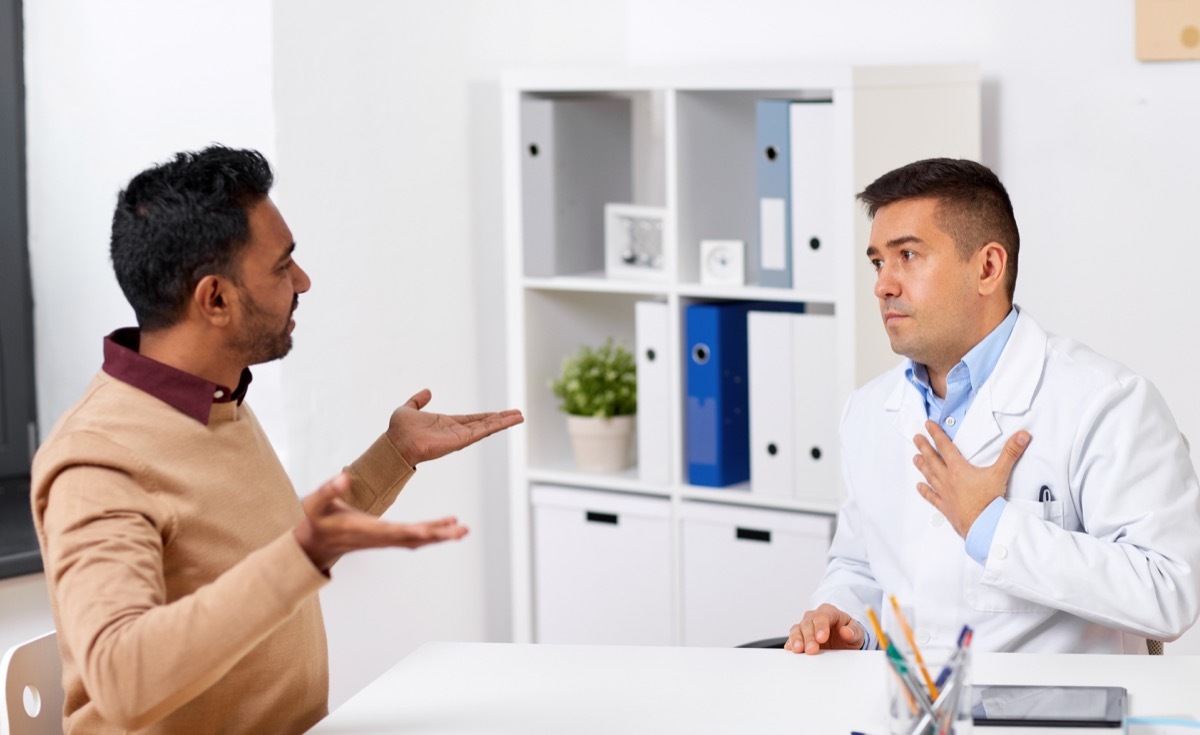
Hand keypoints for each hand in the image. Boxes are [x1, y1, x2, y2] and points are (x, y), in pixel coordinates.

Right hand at [294, 473, 468, 570]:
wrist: (313, 544)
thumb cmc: (315, 521)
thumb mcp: (314, 504)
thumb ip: (328, 490)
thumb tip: (343, 477)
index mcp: (364, 529)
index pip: (392, 532)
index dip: (412, 532)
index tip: (430, 531)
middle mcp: (378, 538)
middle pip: (412, 539)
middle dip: (437, 535)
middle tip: (461, 531)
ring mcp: (384, 540)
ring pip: (417, 541)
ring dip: (440, 535)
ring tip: (463, 530)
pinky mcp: (387, 538)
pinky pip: (414, 538)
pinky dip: (432, 533)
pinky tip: (449, 526)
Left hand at [386, 389, 523, 465]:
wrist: (395, 443)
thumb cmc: (399, 430)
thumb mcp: (409, 408)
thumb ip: (418, 401)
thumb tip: (427, 392)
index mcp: (447, 424)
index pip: (472, 419)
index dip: (486, 416)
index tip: (499, 414)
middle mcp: (456, 431)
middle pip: (484, 424)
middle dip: (500, 419)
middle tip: (517, 414)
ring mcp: (460, 437)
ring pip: (487, 428)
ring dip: (504, 422)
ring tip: (520, 416)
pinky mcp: (461, 440)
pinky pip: (482, 431)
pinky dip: (497, 426)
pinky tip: (509, 421)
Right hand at [786, 603, 865, 654]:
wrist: (843, 640)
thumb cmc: (849, 633)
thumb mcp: (857, 633)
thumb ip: (853, 631)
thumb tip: (846, 632)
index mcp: (829, 612)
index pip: (822, 616)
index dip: (821, 626)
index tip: (822, 638)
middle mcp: (814, 617)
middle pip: (808, 623)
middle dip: (809, 637)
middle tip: (812, 649)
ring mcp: (806, 626)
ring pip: (797, 629)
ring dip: (797, 639)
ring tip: (799, 650)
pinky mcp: (800, 637)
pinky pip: (792, 638)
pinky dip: (790, 643)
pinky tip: (791, 649)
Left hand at [913, 420, 1030, 537]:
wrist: (983, 525)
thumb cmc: (989, 501)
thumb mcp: (1001, 473)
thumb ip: (1011, 453)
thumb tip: (1022, 436)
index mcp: (959, 469)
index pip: (945, 447)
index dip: (936, 434)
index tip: (928, 425)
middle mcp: (948, 480)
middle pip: (932, 459)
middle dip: (924, 447)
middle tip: (916, 438)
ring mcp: (945, 494)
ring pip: (930, 476)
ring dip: (922, 466)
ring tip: (915, 458)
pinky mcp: (945, 507)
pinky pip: (932, 497)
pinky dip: (925, 491)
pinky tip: (919, 487)